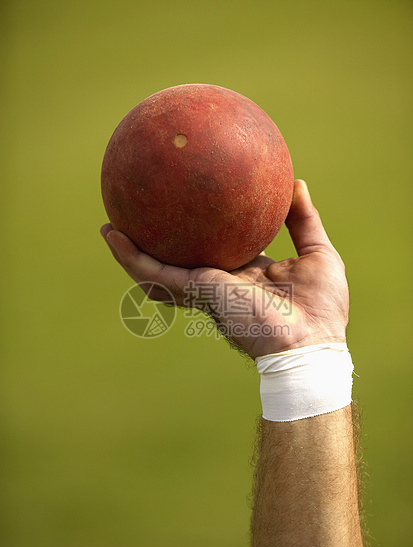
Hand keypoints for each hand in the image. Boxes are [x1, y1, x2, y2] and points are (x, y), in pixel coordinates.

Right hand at [100, 180, 347, 358]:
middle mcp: (219, 282)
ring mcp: (204, 288)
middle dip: (157, 246)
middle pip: (179, 262)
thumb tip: (298, 182)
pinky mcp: (196, 291)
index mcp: (244, 274)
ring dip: (131, 253)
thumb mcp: (317, 252)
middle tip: (138, 221)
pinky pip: (156, 272)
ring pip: (157, 270)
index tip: (191, 217)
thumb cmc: (320, 307)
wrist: (310, 342)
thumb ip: (303, 220)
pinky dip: (132, 257)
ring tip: (109, 229)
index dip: (202, 237)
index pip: (216, 252)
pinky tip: (114, 236)